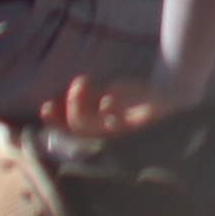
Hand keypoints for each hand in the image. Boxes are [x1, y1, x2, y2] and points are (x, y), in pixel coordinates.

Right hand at [44, 71, 175, 142]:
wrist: (169, 92)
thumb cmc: (138, 95)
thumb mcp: (108, 92)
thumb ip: (88, 96)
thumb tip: (61, 94)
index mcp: (98, 126)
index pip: (70, 130)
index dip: (55, 122)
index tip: (45, 106)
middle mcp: (107, 133)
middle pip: (78, 129)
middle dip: (69, 107)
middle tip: (76, 83)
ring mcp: (120, 132)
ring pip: (91, 128)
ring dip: (80, 106)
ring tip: (83, 82)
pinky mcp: (135, 127)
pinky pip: (117, 127)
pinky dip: (108, 114)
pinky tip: (107, 101)